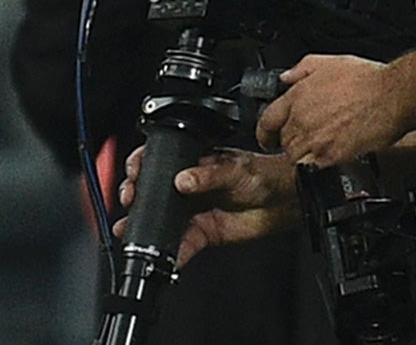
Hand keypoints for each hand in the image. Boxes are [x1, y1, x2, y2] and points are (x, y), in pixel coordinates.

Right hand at [115, 142, 300, 266]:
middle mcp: (186, 186)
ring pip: (161, 220)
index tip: (133, 175)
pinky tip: (166, 254)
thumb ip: (207, 175)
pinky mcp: (203, 232)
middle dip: (134, 197)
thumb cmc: (261, 174)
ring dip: (144, 226)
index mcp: (189, 162)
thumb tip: (182, 181)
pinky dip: (174, 251)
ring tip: (130, 231)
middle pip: (151, 191)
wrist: (284, 201)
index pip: (155, 161)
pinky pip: (183, 243)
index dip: (139, 167)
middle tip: (130, 202)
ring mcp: (192, 210)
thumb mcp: (233, 168)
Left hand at [257, 54, 401, 165]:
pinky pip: (315, 168)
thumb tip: (286, 78)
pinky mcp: (334, 156)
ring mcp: (317, 140)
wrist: (391, 96)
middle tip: (302, 141)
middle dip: (289, 143)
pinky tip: (329, 158)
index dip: (264, 132)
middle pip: (283, 141)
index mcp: (297, 97)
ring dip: (302, 156)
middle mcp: (303, 120)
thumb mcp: (325, 63)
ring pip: (296, 157)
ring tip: (316, 151)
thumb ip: (300, 71)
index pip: (267, 121)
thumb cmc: (365, 79)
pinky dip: (318, 166)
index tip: (266, 138)